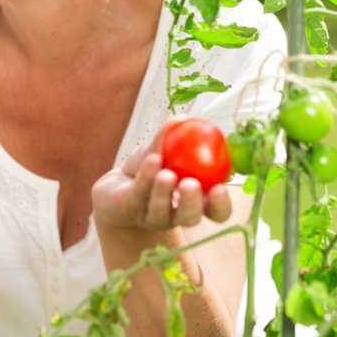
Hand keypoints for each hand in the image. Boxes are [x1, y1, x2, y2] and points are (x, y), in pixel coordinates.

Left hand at [91, 119, 231, 231]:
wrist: (115, 190)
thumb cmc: (148, 169)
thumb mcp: (162, 151)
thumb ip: (172, 137)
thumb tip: (184, 118)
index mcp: (195, 203)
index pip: (216, 211)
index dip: (221, 204)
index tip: (220, 187)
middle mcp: (176, 215)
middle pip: (190, 218)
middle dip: (192, 203)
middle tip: (190, 184)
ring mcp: (152, 217)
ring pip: (162, 212)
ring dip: (164, 192)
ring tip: (166, 174)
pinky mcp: (130, 212)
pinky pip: (140, 195)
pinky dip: (147, 176)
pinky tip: (151, 160)